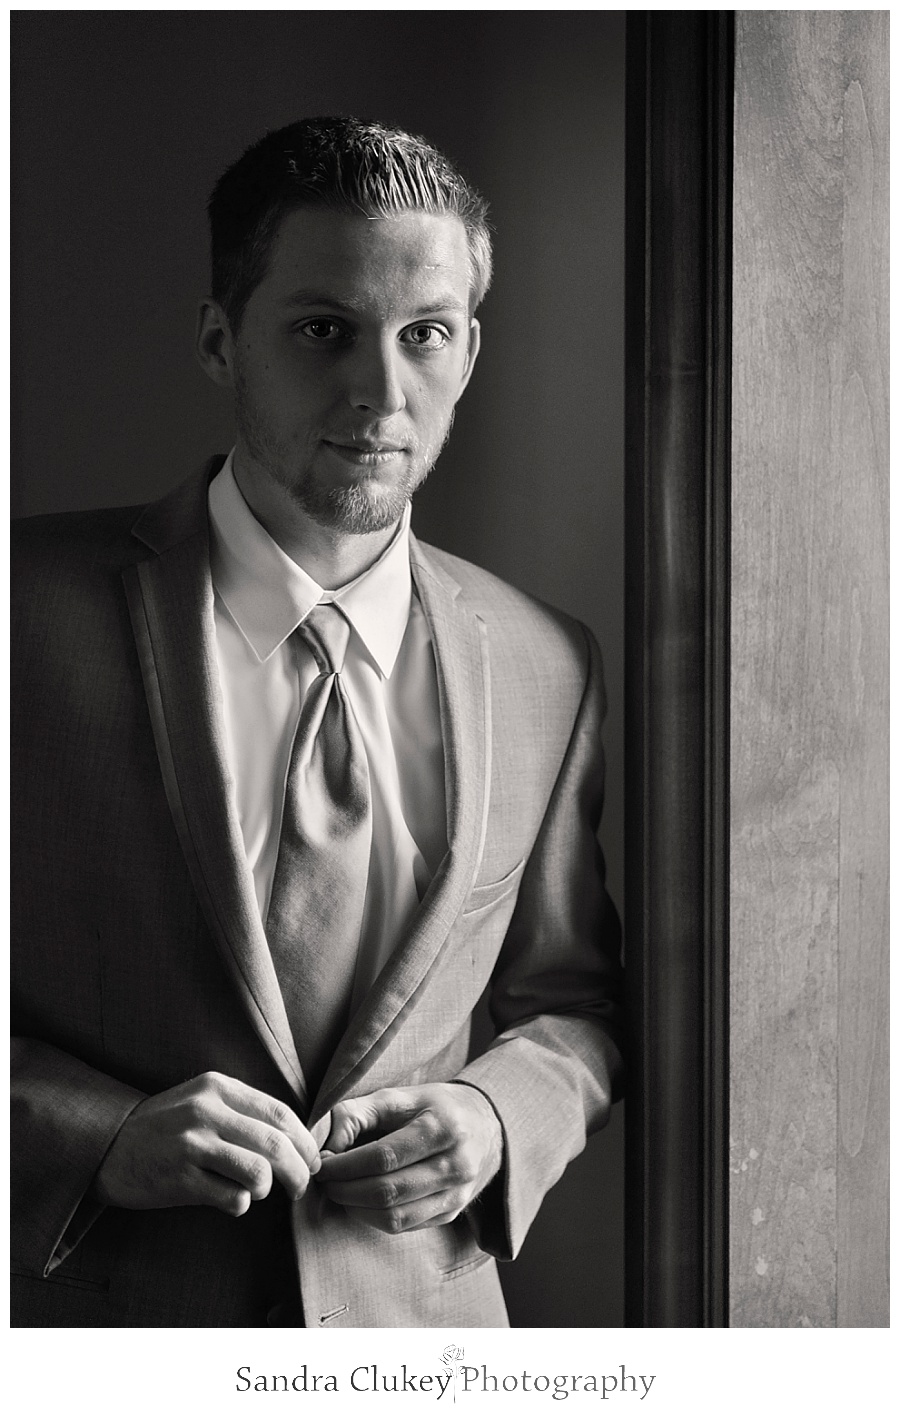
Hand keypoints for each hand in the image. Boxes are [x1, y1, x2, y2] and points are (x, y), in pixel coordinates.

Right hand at [92, 1071, 318, 1216]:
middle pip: (276, 1144)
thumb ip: (241, 1111)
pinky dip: (240, 1205)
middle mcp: (206, 1111)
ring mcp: (192, 1145)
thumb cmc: (164, 1128)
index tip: (312, 1160)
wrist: (105, 1148)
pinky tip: (230, 1200)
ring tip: (257, 1192)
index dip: (305, 1142)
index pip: (280, 1114)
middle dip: (300, 1172)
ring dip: (268, 1190)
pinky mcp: (180, 1179)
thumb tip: (295, 1139)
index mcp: (217, 1087)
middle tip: (301, 1187)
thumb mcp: (200, 1101)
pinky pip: (233, 1198)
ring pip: (260, 1173)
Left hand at [316, 1083, 502, 1233]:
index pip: (384, 1157)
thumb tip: (326, 1146)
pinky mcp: (452, 1213)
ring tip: (338, 1192)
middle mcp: (456, 1165)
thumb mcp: (400, 1096)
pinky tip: (360, 1202)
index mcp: (444, 1127)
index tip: (323, 1163)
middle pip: (388, 1192)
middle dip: (345, 1190)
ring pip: (395, 1218)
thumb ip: (358, 1113)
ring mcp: (457, 1194)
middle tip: (324, 1181)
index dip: (346, 1165)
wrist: (486, 1125)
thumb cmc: (435, 1106)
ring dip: (356, 1209)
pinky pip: (405, 1227)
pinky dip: (373, 1218)